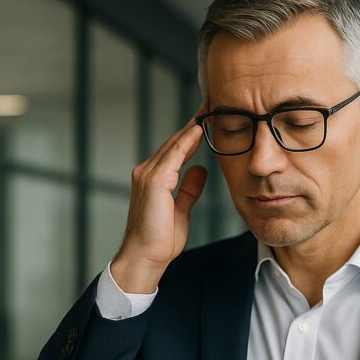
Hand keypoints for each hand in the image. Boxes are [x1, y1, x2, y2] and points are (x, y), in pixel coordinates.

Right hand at [111, 105, 207, 292]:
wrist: (146, 258)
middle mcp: (148, 171)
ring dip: (192, 126)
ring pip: (174, 144)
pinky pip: (172, 156)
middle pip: (175, 141)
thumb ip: (189, 189)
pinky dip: (185, 142)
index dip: (194, 132)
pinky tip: (198, 129)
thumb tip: (200, 170)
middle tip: (213, 102)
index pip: (177, 149)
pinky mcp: (153, 182)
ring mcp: (148, 175)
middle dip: (195, 122)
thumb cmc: (160, 240)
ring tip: (209, 108)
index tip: (210, 116)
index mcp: (155, 178)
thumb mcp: (181, 210)